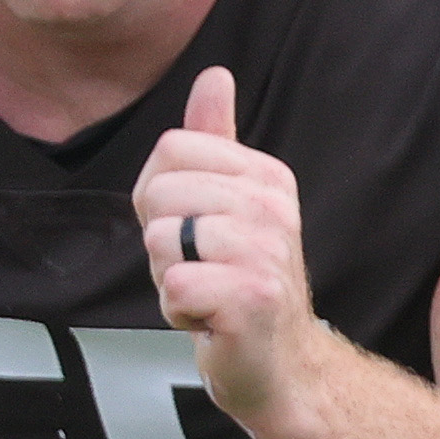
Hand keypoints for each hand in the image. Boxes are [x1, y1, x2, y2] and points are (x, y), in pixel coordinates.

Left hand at [135, 67, 333, 431]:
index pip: (169, 151)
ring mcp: (266, 251)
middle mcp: (273, 207)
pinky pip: (173, 285)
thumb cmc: (241, 283)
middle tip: (203, 269)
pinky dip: (179, 311)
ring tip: (208, 292)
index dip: (161, 198)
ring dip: (169, 278)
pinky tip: (210, 320)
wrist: (279, 365)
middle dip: (161, 242)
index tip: (194, 232)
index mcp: (267, 176)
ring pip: (161, 241)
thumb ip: (216, 139)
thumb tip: (214, 73)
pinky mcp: (252, 297)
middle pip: (160, 194)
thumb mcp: (228, 204)